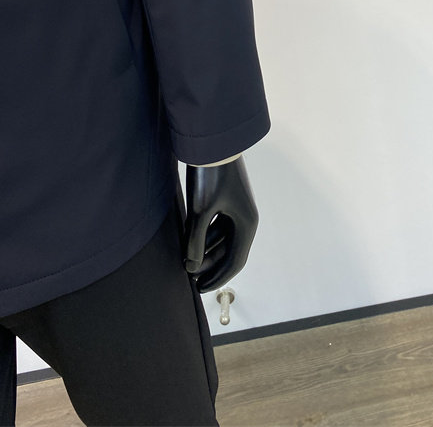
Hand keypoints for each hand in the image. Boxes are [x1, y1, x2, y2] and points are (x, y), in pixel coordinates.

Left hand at [183, 156, 258, 292]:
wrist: (213, 143)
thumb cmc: (211, 175)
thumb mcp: (200, 211)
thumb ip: (196, 241)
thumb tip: (192, 266)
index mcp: (246, 224)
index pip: (235, 262)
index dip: (218, 278)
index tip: (200, 288)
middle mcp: (244, 219)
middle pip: (229, 251)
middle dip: (210, 266)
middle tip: (191, 279)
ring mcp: (235, 208)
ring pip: (222, 238)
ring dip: (205, 251)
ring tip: (186, 262)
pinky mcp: (225, 199)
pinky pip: (217, 225)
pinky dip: (203, 235)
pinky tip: (188, 242)